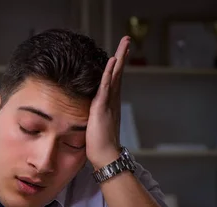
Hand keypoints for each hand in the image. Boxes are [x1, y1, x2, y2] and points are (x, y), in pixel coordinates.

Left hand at [86, 36, 130, 169]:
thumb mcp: (94, 126)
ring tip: (124, 44)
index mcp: (110, 104)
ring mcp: (109, 104)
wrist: (105, 157)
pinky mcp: (102, 108)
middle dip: (122, 56)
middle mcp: (113, 101)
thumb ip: (93, 116)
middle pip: (118, 74)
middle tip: (127, 40)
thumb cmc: (98, 146)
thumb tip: (89, 114)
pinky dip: (109, 73)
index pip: (114, 81)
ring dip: (119, 59)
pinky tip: (112, 62)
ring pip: (115, 76)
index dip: (116, 66)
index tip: (119, 53)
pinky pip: (106, 87)